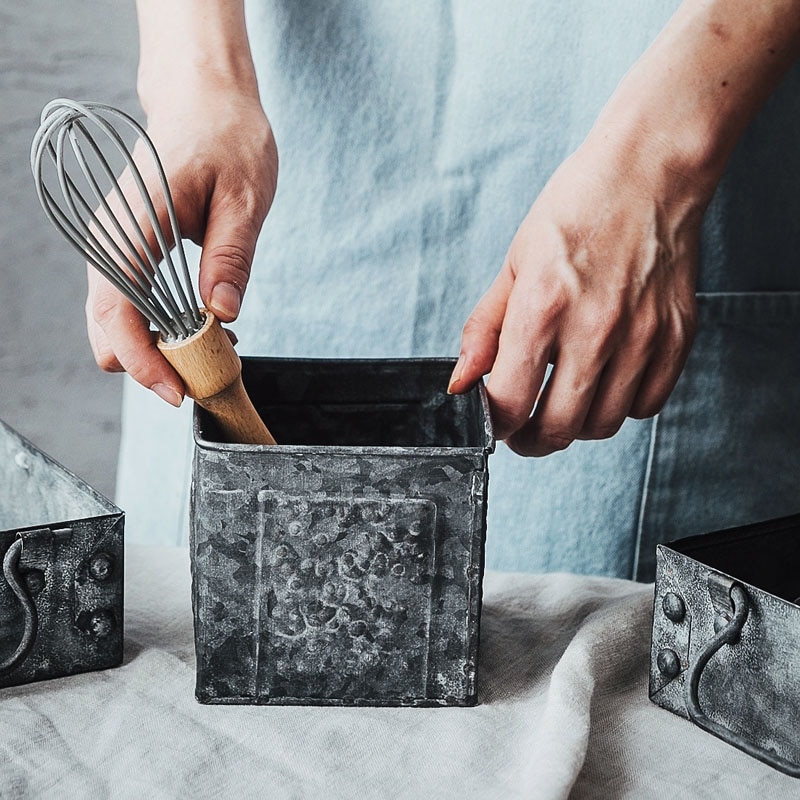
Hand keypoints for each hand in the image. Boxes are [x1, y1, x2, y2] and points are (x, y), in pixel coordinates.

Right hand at [85, 87, 277, 405]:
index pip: (118, 310)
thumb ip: (231, 258)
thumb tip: (223, 317)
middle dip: (148, 363)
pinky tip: (203, 329)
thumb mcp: (245, 198)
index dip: (142, 361)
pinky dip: (160, 327)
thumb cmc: (227, 137)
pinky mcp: (129, 248)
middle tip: (203, 378)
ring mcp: (116, 243)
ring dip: (156, 347)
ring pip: (116, 319)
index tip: (178, 392)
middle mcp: (112, 236)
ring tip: (212, 354)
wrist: (205, 100)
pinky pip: (132, 302)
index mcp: (135, 223)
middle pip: (106, 325)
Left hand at [449, 131, 702, 455]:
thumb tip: (461, 383)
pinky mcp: (677, 337)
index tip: (495, 420)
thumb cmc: (576, 212)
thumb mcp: (513, 266)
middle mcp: (594, 330)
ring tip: (563, 402)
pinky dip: (620, 407)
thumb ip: (484, 331)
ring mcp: (642, 337)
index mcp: (542, 309)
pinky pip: (646, 405)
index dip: (496, 425)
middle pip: (558, 428)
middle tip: (524, 430)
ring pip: (603, 425)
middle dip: (531, 440)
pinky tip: (606, 382)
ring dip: (575, 426)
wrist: (648, 174)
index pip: (510, 404)